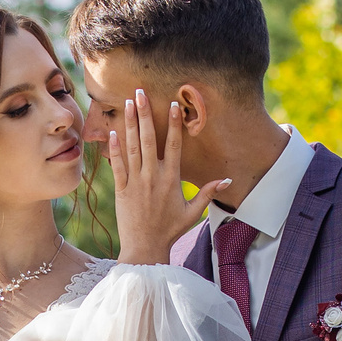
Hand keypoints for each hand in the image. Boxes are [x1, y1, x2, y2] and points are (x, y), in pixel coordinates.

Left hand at [106, 87, 229, 265]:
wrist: (145, 248)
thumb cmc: (170, 231)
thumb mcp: (193, 213)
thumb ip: (208, 193)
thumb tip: (228, 180)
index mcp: (172, 180)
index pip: (174, 145)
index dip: (174, 124)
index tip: (173, 105)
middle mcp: (153, 177)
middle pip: (149, 139)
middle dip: (145, 114)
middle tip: (140, 92)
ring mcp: (136, 182)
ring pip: (132, 147)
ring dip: (130, 124)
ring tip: (127, 103)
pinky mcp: (121, 190)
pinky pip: (117, 165)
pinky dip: (114, 148)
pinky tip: (113, 131)